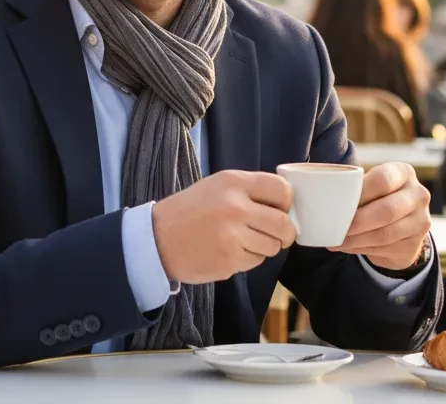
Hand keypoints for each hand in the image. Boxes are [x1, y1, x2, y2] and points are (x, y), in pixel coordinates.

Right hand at [151, 170, 296, 283]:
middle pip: (284, 224)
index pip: (282, 190)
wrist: (158, 238)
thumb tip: (285, 205)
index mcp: (234, 182)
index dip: (287, 203)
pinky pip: (256, 261)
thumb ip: (249, 191)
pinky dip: (249, 259)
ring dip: (265, 246)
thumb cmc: (190, 211)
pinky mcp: (229, 259)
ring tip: (244, 240)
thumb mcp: (218, 185)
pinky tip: (231, 251)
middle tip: (278, 234)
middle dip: (285, 233)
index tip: (283, 210)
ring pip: (272, 246)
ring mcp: (233, 235)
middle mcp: (236, 206)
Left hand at [331, 163, 430, 270]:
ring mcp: (420, 222)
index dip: (360, 192)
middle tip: (337, 227)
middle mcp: (418, 195)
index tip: (340, 202)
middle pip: (387, 210)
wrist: (402, 222)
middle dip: (358, 221)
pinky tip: (348, 246)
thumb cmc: (378, 196)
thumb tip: (323, 196)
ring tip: (337, 240)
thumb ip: (356, 185)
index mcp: (404, 172)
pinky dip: (362, 248)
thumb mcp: (372, 184)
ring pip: (385, 234)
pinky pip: (384, 248)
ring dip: (357, 239)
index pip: (383, 179)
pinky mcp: (414, 245)